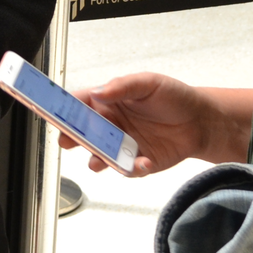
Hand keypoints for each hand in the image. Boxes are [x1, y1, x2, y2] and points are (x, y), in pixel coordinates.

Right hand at [60, 73, 247, 176]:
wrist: (201, 121)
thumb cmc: (174, 97)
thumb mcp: (148, 83)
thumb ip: (122, 86)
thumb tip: (98, 91)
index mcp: (109, 102)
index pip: (80, 104)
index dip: (63, 108)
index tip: (51, 111)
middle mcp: (112, 124)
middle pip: (83, 133)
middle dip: (71, 137)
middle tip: (66, 140)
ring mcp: (123, 145)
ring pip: (99, 156)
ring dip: (96, 159)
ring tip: (98, 160)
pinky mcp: (138, 162)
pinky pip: (126, 169)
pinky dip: (131, 169)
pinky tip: (142, 161)